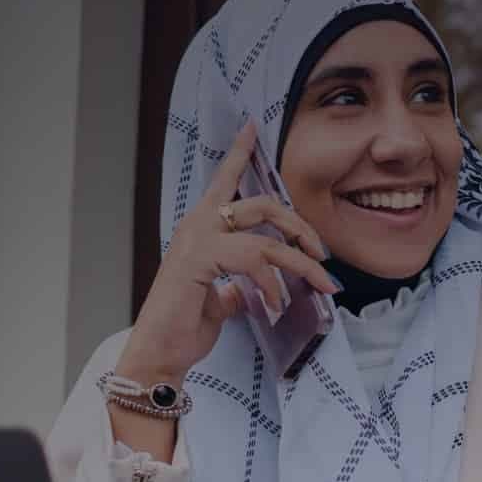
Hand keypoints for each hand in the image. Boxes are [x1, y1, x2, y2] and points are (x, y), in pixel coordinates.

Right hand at [115, 120, 337, 384]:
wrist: (159, 354)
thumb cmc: (183, 328)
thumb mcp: (217, 301)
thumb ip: (234, 288)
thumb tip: (252, 293)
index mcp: (200, 229)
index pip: (224, 180)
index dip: (239, 152)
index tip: (252, 126)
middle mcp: (196, 226)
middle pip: (263, 203)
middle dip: (301, 226)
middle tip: (322, 254)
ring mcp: (196, 240)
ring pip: (267, 236)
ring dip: (302, 261)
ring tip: (321, 283)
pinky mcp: (200, 260)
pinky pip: (255, 260)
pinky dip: (274, 284)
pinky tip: (274, 305)